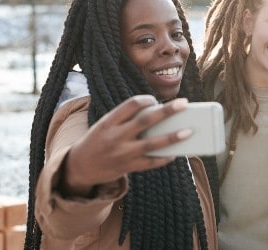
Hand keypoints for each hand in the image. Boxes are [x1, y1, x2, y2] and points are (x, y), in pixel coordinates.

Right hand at [60, 95, 191, 196]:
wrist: (79, 167)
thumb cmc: (99, 141)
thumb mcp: (105, 125)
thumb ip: (126, 119)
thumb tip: (160, 115)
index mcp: (108, 122)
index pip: (130, 104)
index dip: (146, 100)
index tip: (155, 100)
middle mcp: (115, 136)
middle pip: (145, 121)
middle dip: (166, 111)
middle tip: (184, 103)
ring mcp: (122, 153)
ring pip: (151, 144)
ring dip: (172, 137)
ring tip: (188, 131)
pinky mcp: (127, 167)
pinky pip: (150, 163)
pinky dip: (164, 158)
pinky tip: (175, 153)